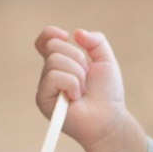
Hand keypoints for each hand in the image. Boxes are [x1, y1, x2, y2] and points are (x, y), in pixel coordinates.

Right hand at [33, 26, 145, 151]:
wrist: (110, 119)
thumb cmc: (107, 94)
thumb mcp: (106, 61)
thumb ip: (96, 41)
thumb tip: (76, 32)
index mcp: (61, 64)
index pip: (45, 41)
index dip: (50, 34)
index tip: (66, 36)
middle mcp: (49, 74)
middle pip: (53, 47)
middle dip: (78, 58)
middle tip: (86, 78)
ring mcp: (44, 87)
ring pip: (55, 61)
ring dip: (77, 74)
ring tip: (83, 91)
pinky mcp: (42, 99)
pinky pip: (54, 77)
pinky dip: (71, 84)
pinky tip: (76, 98)